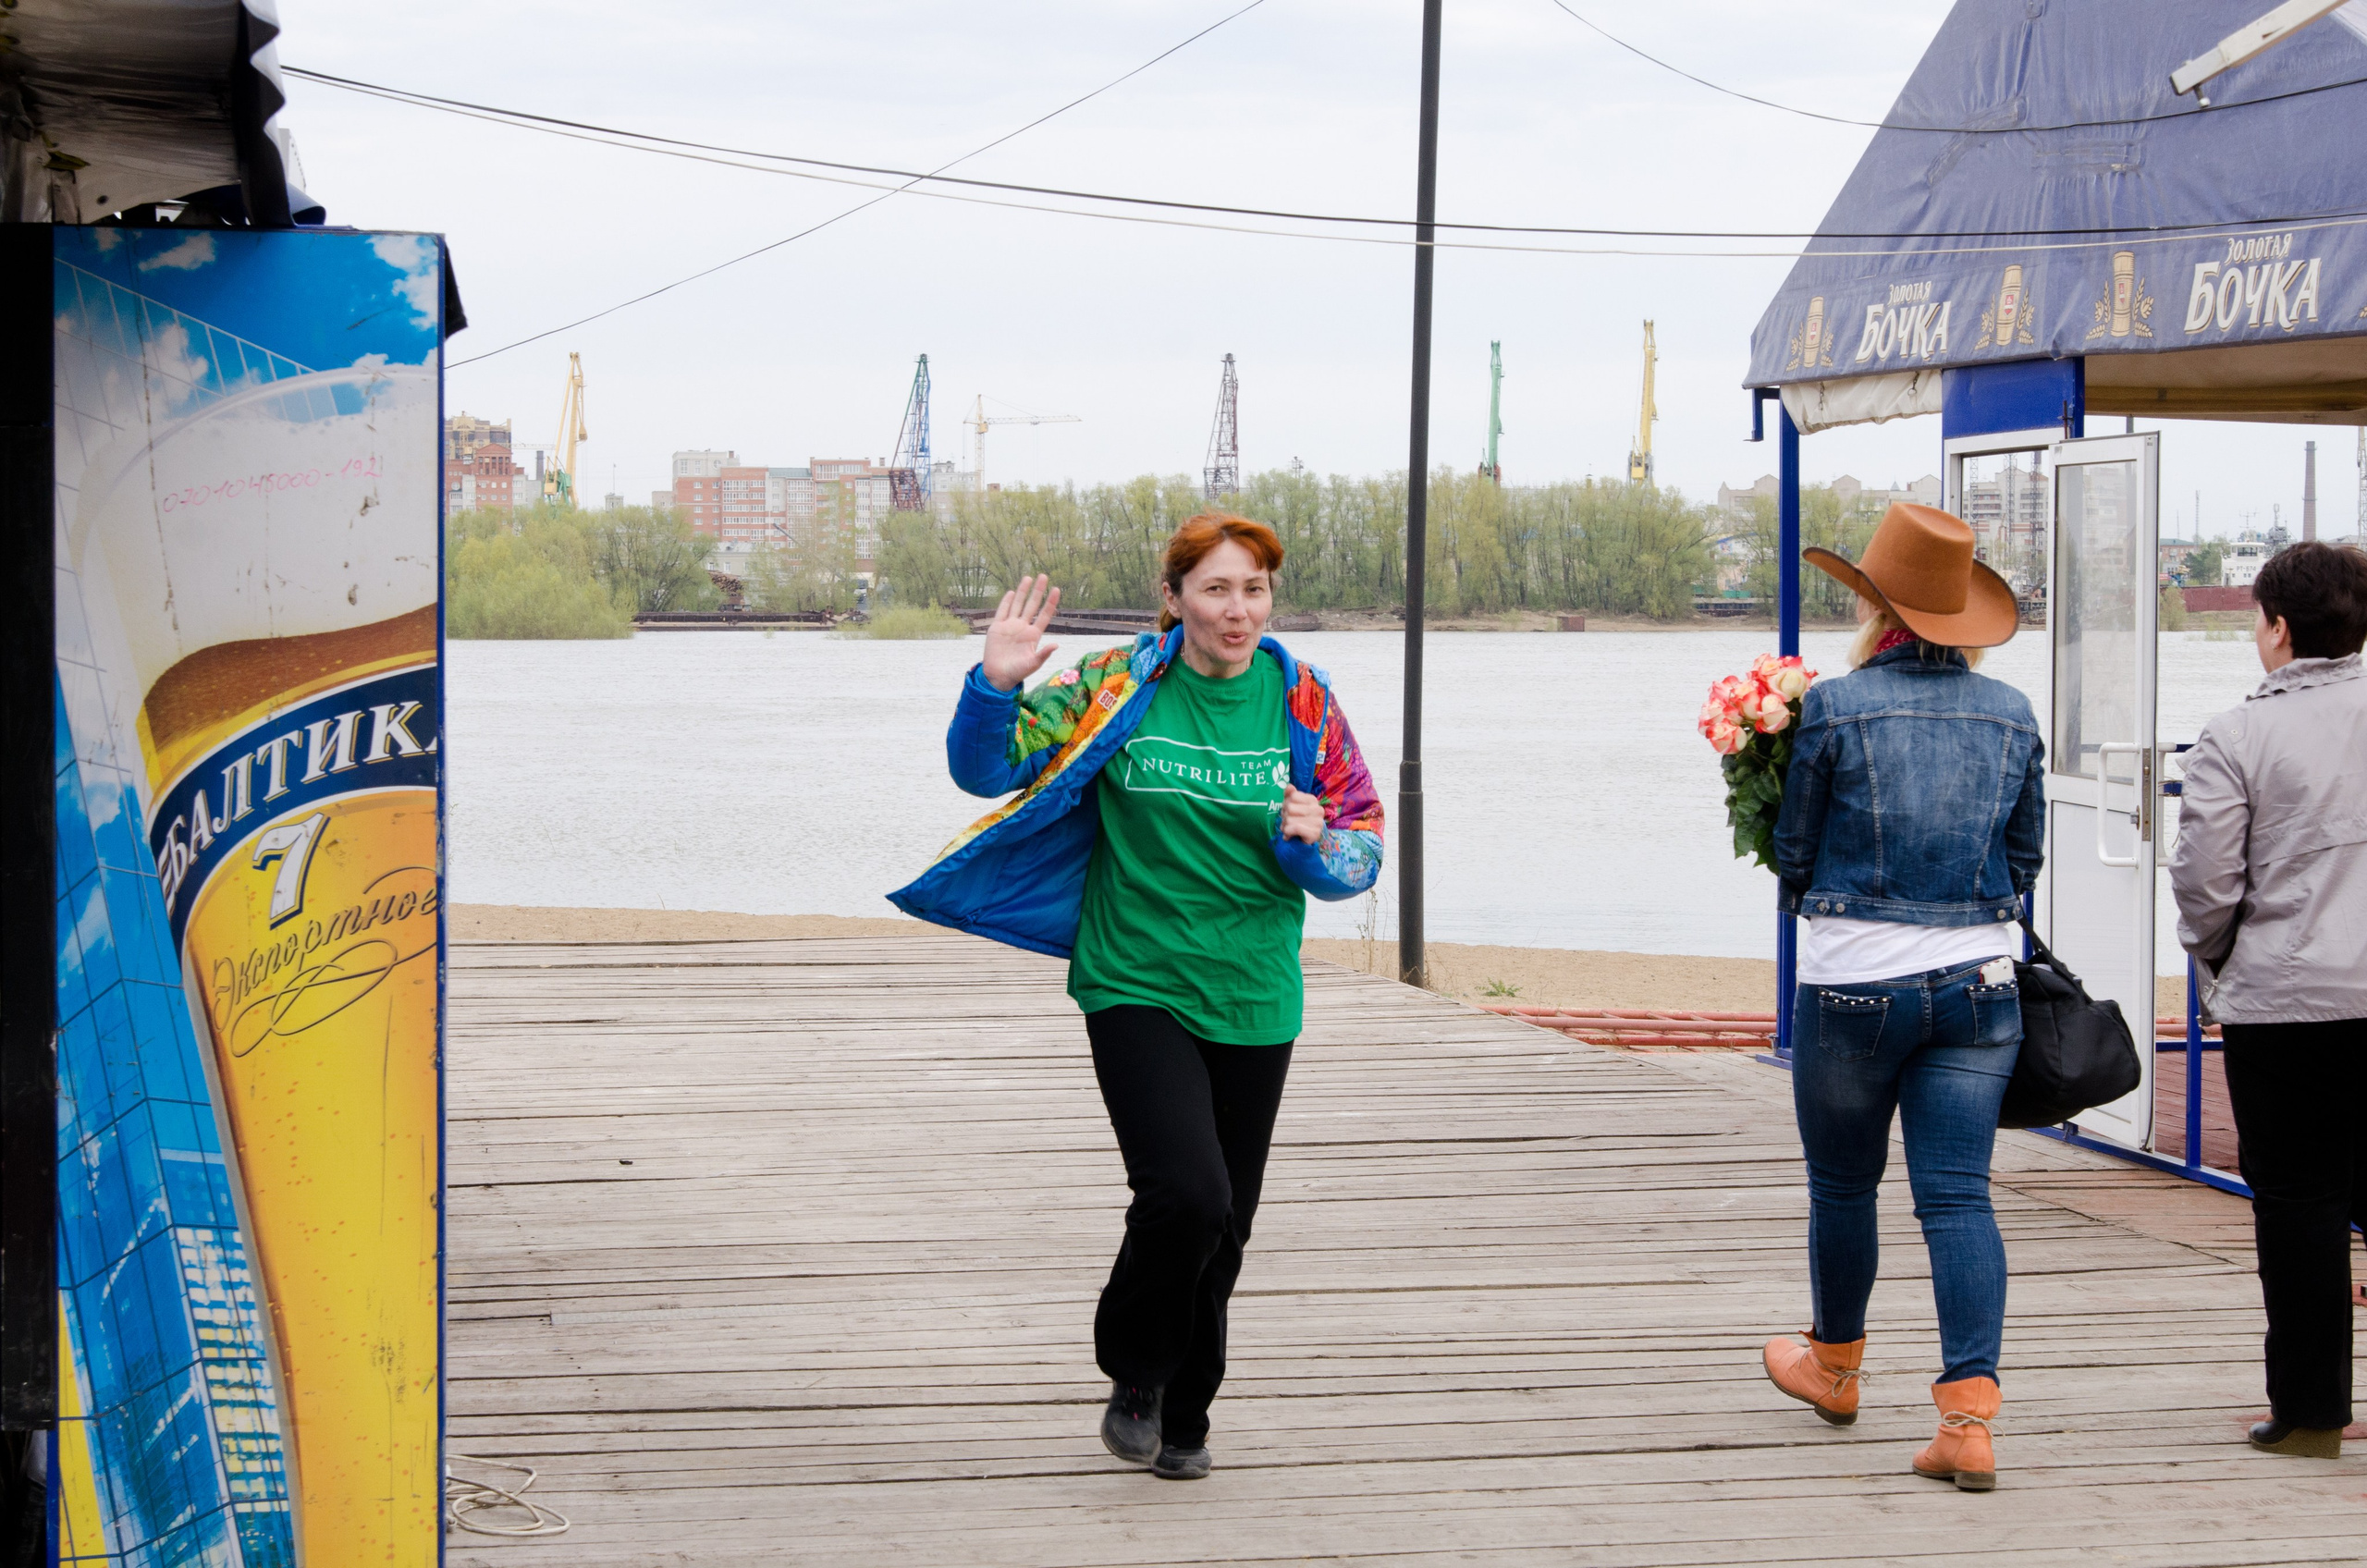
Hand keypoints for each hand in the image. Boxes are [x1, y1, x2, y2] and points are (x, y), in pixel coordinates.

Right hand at [981, 575, 1060, 691]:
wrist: (998, 676)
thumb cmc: (1017, 672)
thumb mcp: (1033, 664)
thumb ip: (1043, 654)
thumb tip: (1056, 644)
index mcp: (1033, 635)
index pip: (1044, 615)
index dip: (1050, 602)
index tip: (1056, 589)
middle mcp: (1023, 628)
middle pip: (1032, 605)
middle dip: (1038, 591)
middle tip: (1043, 576)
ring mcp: (1010, 626)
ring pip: (1018, 605)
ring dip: (1023, 592)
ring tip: (1028, 577)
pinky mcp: (997, 628)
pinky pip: (1002, 612)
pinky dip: (1006, 602)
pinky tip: (1012, 593)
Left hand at [1279, 786, 1323, 843]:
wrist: (1301, 842)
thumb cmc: (1295, 821)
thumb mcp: (1290, 806)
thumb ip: (1289, 795)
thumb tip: (1289, 786)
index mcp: (1313, 800)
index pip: (1293, 796)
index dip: (1286, 804)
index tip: (1289, 812)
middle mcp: (1318, 809)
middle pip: (1290, 807)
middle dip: (1284, 817)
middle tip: (1288, 823)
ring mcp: (1318, 822)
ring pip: (1290, 819)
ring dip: (1285, 826)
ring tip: (1289, 830)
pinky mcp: (1315, 833)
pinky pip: (1295, 828)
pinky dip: (1288, 832)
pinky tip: (1289, 835)